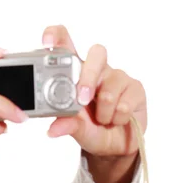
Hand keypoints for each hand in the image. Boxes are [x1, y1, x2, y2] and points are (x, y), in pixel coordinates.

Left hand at [42, 26, 147, 158]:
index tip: (47, 41)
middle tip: (83, 100)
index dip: (57, 36)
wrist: (113, 145)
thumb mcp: (75, 128)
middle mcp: (97, 70)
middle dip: (89, 78)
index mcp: (75, 72)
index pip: (65, 44)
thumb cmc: (90, 128)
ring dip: (104, 111)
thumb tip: (53, 130)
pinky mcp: (135, 88)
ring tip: (101, 120)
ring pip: (111, 85)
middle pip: (97, 53)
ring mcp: (117, 77)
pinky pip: (126, 101)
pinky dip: (118, 116)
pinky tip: (116, 119)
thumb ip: (66, 124)